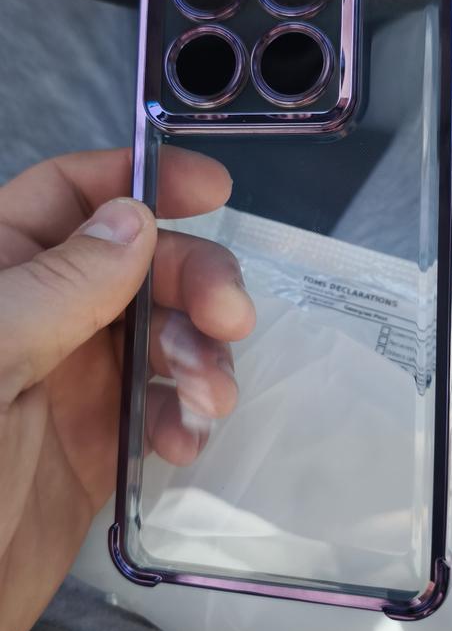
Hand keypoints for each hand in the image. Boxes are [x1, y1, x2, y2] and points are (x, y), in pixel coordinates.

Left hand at [0, 147, 254, 630]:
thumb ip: (58, 286)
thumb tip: (135, 219)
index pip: (68, 196)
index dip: (140, 181)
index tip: (213, 190)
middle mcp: (39, 320)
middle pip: (138, 264)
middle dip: (194, 281)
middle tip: (232, 320)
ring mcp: (70, 385)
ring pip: (161, 336)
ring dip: (201, 356)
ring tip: (209, 398)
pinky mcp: (97, 449)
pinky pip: (160, 411)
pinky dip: (185, 418)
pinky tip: (185, 440)